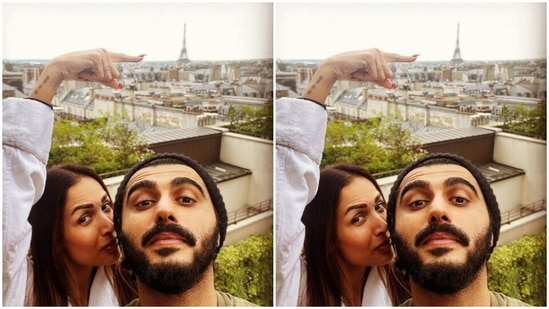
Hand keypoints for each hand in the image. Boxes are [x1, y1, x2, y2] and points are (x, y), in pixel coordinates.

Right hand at [29, 48, 144, 103]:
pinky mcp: (97, 56)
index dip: (134, 57)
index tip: (144, 55)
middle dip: (102, 78)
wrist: (62, 68)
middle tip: (88, 73)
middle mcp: (105, 52)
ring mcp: (101, 53)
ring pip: (109, 75)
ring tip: (86, 71)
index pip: (123, 57)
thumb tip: (120, 86)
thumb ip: (109, 81)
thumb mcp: (96, 78)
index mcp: (106, 56)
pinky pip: (102, 74)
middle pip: (115, 74)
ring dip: (96, 77)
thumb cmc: (78, 72)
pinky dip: (93, 76)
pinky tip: (84, 69)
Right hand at [322, 48, 417, 87]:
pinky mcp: (371, 56)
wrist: (336, 68)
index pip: (395, 56)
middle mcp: (378, 52)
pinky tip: (358, 69)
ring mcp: (375, 53)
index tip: (417, 55)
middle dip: (376, 78)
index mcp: (378, 56)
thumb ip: (381, 81)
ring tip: (358, 71)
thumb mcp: (368, 78)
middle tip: (361, 74)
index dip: (406, 57)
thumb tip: (393, 85)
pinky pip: (375, 74)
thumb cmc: (351, 72)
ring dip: (369, 77)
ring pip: (382, 75)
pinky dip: (366, 76)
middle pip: (388, 74)